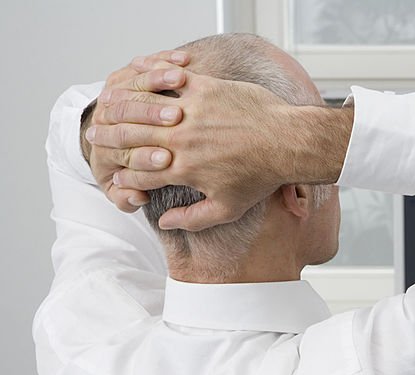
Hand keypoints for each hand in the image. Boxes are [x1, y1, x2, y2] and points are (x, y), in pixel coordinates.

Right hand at [87, 72, 352, 230]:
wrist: (288, 143)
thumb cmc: (261, 176)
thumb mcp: (228, 208)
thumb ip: (193, 218)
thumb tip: (164, 223)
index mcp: (182, 169)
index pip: (138, 174)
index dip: (123, 176)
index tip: (115, 176)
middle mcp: (181, 140)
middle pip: (131, 139)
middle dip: (109, 142)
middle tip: (95, 139)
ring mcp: (190, 111)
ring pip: (142, 108)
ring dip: (120, 110)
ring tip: (106, 110)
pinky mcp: (203, 88)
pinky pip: (166, 81)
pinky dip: (150, 80)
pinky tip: (139, 81)